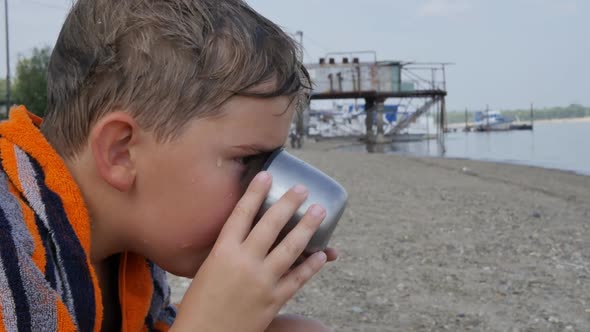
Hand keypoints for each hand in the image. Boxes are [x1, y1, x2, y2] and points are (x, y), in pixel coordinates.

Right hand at [172, 171, 331, 331]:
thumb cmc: (200, 304)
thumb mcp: (207, 270)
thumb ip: (226, 251)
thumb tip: (246, 234)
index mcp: (222, 252)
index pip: (241, 214)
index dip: (255, 193)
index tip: (267, 176)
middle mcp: (243, 263)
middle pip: (270, 225)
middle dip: (288, 204)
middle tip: (302, 189)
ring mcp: (261, 282)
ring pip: (290, 248)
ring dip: (307, 228)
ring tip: (320, 211)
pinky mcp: (273, 301)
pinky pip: (298, 279)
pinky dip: (311, 265)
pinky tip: (321, 254)